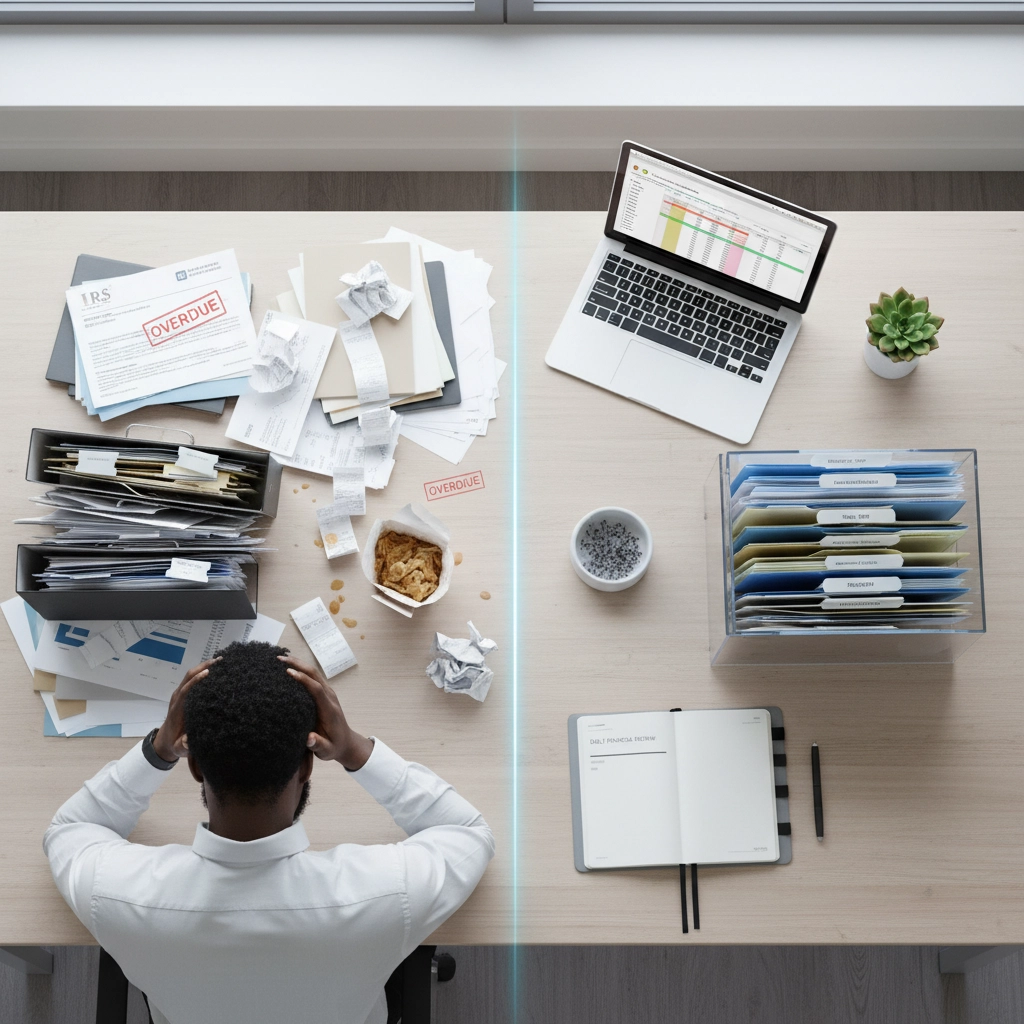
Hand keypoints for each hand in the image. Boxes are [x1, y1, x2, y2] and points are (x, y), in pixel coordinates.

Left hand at [152, 658, 219, 762]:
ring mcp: (179, 695)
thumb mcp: (179, 748)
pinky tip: (214, 668)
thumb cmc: (175, 744)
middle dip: (203, 667)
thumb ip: (183, 745)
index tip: (208, 673)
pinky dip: (202, 670)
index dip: (196, 682)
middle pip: (188, 678)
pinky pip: (192, 679)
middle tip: (220, 661)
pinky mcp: (183, 694)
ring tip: (221, 660)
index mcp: (178, 709)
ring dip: (203, 666)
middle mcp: (178, 698)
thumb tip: (188, 740)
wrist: (166, 741)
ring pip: (190, 675)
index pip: (186, 691)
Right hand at [279, 655, 373, 770]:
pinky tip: (289, 666)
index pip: (317, 689)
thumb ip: (319, 745)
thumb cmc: (334, 747)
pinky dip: (301, 669)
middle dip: (298, 664)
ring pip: (314, 673)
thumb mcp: (327, 751)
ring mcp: (328, 694)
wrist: (346, 743)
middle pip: (315, 675)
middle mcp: (329, 697)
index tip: (288, 672)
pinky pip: (313, 677)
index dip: (303, 680)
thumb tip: (309, 738)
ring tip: (280, 658)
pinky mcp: (324, 693)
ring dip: (299, 664)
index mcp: (329, 709)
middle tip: (279, 659)